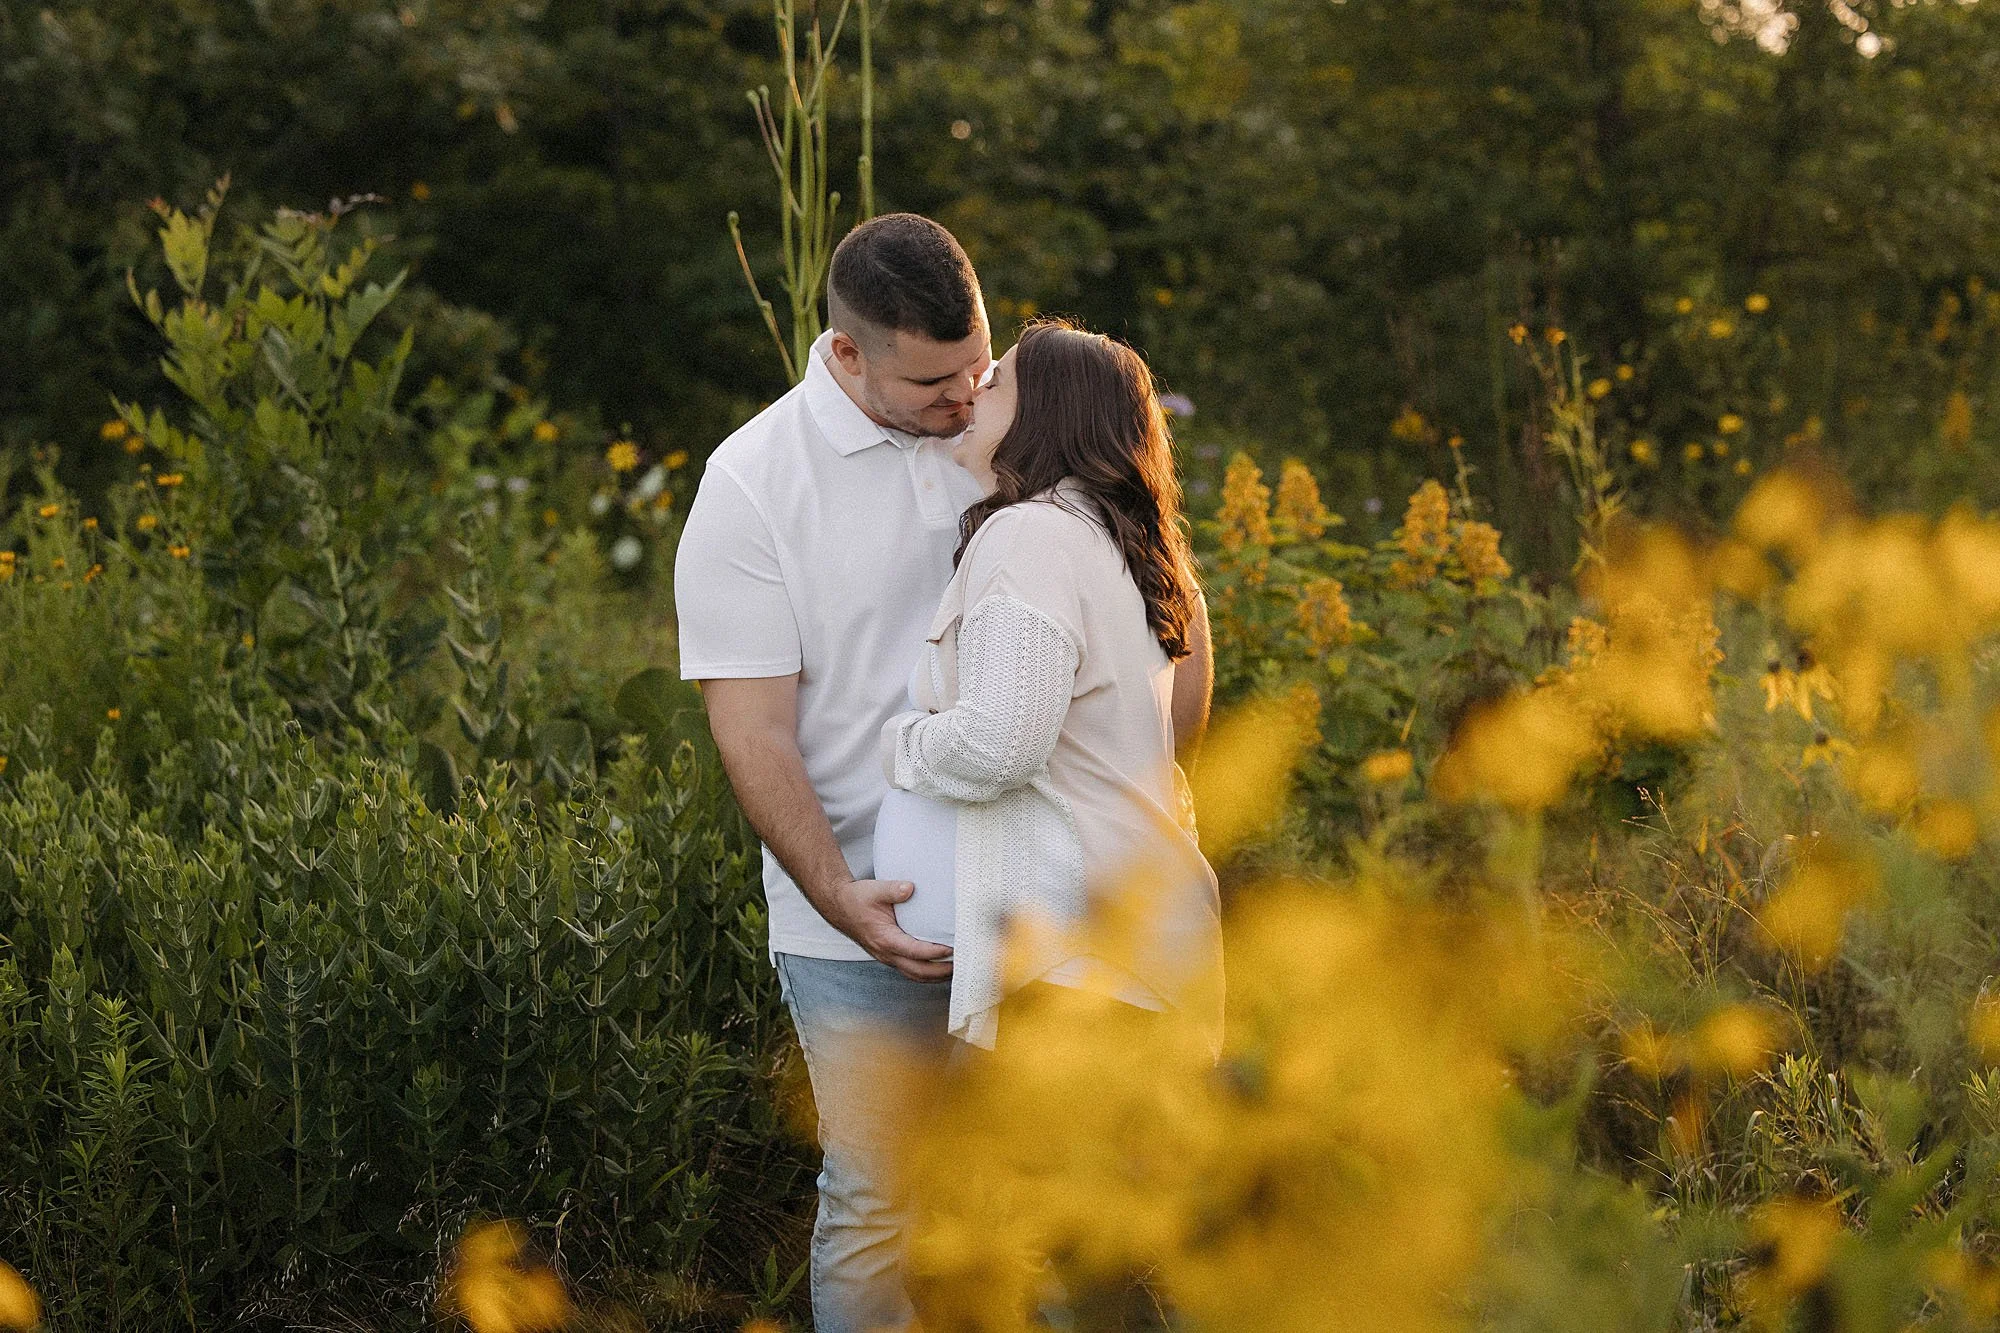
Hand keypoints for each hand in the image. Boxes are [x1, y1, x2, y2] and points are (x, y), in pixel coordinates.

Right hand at [832, 878, 953, 981]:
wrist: (839, 905)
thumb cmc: (857, 899)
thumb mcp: (875, 890)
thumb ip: (893, 889)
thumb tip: (910, 888)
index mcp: (885, 938)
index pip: (914, 951)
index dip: (934, 953)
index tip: (951, 949)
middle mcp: (886, 953)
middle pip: (917, 971)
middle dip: (940, 972)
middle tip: (961, 966)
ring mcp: (886, 957)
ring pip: (914, 975)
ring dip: (934, 976)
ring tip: (955, 970)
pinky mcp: (888, 956)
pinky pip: (909, 970)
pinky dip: (925, 973)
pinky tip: (937, 967)